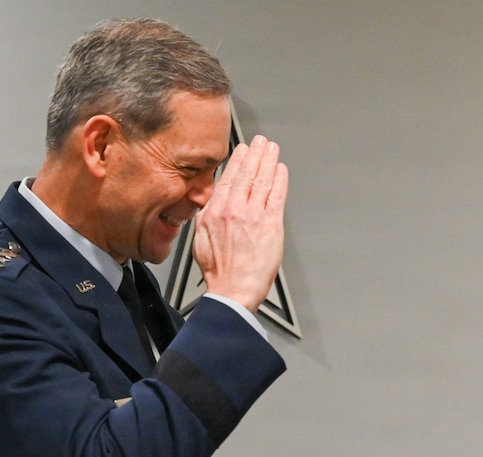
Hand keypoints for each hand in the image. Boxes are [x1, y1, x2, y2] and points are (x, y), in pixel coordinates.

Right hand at [191, 135, 287, 311]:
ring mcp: (254, 215)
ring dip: (269, 161)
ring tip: (273, 149)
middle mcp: (234, 209)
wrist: (233, 289)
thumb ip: (206, 215)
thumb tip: (210, 201)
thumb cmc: (219, 270)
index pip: (228, 178)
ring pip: (263, 180)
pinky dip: (280, 179)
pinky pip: (277, 195)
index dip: (238, 160)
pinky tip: (282, 170)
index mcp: (215, 211)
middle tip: (261, 141)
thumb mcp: (200, 238)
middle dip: (256, 153)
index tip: (243, 150)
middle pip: (247, 173)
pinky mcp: (271, 224)